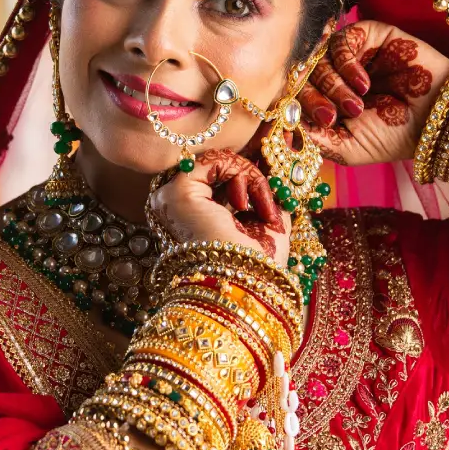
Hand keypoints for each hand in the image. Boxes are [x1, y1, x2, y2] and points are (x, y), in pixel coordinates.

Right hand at [148, 149, 290, 264]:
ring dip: (250, 179)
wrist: (248, 289)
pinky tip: (247, 205)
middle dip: (251, 180)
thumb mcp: (269, 222)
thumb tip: (277, 167)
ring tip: (260, 212)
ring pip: (218, 162)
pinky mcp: (177, 192)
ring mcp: (171, 199)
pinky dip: (242, 173)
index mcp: (192, 218)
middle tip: (268, 210)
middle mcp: (175, 209)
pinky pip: (214, 160)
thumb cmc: (258, 266)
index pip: (219, 181)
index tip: (272, 201)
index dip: (248, 179)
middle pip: (218, 170)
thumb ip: (267, 193)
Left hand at [298, 20, 448, 167]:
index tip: (302, 122)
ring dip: (333, 84)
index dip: (293, 107)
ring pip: (318, 58)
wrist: (437, 116)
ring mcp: (350, 54)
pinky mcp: (367, 35)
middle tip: (332, 116)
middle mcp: (335, 75)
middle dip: (312, 98)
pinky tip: (364, 83)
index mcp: (327, 101)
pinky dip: (345, 64)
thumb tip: (281, 128)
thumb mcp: (348, 148)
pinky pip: (340, 40)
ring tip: (356, 104)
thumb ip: (314, 139)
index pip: (294, 95)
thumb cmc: (395, 136)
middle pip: (301, 75)